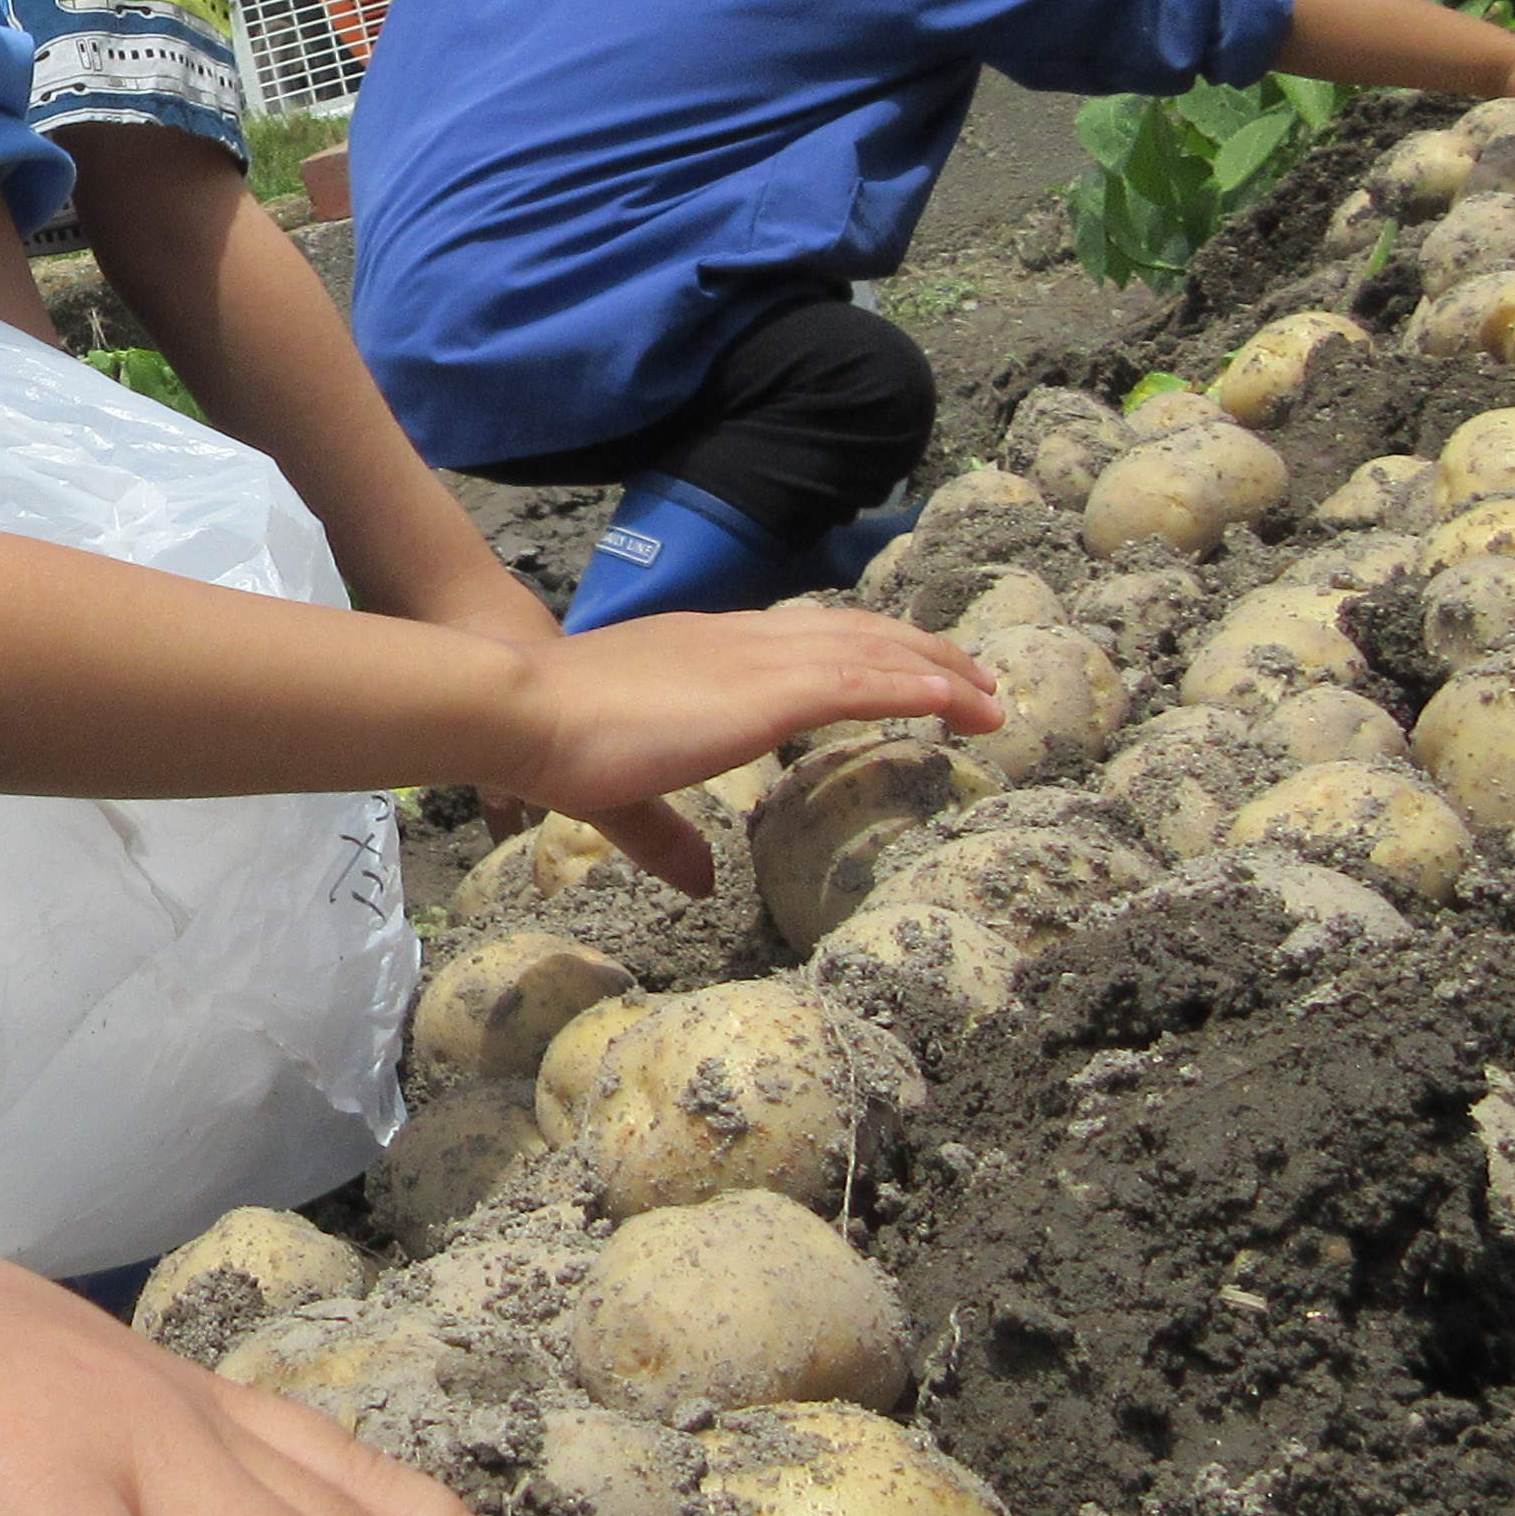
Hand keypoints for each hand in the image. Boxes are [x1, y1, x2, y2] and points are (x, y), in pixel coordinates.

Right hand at [498, 608, 999, 830]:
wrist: (524, 710)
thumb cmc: (554, 747)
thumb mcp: (624, 797)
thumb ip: (668, 837)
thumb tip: (703, 883)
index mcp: (708, 651)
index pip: (806, 638)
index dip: (864, 651)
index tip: (907, 675)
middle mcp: (742, 640)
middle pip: (855, 632)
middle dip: (920, 653)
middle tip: (975, 683)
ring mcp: (756, 659)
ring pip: (873, 650)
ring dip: (939, 669)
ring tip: (990, 698)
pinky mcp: (766, 692)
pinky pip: (862, 680)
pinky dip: (917, 686)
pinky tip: (959, 701)